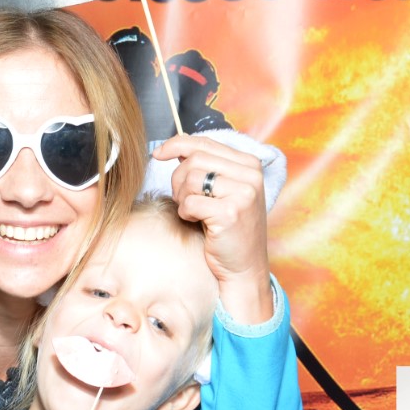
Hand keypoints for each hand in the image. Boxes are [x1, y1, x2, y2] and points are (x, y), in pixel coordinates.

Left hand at [151, 133, 272, 323]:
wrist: (244, 268)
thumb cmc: (229, 229)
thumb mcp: (224, 191)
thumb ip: (208, 167)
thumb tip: (175, 147)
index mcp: (250, 164)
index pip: (205, 142)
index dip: (176, 144)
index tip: (158, 153)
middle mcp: (250, 175)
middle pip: (194, 159)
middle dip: (178, 179)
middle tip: (183, 199)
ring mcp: (244, 193)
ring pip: (191, 178)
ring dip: (182, 197)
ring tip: (192, 211)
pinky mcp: (231, 213)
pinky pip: (190, 202)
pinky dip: (186, 213)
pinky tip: (196, 222)